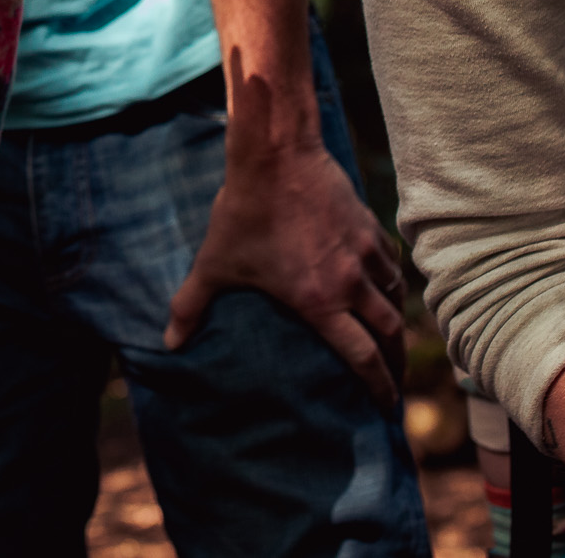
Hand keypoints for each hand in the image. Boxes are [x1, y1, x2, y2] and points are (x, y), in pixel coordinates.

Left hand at [164, 140, 405, 408]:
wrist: (276, 156)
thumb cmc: (244, 212)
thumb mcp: (214, 263)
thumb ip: (190, 306)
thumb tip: (167, 343)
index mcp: (320, 302)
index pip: (362, 357)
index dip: (379, 387)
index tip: (387, 408)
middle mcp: (351, 283)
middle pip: (390, 334)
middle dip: (396, 364)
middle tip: (396, 383)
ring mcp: (365, 253)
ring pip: (395, 299)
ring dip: (397, 324)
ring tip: (394, 341)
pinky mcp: (369, 226)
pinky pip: (391, 265)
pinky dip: (392, 284)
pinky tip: (386, 289)